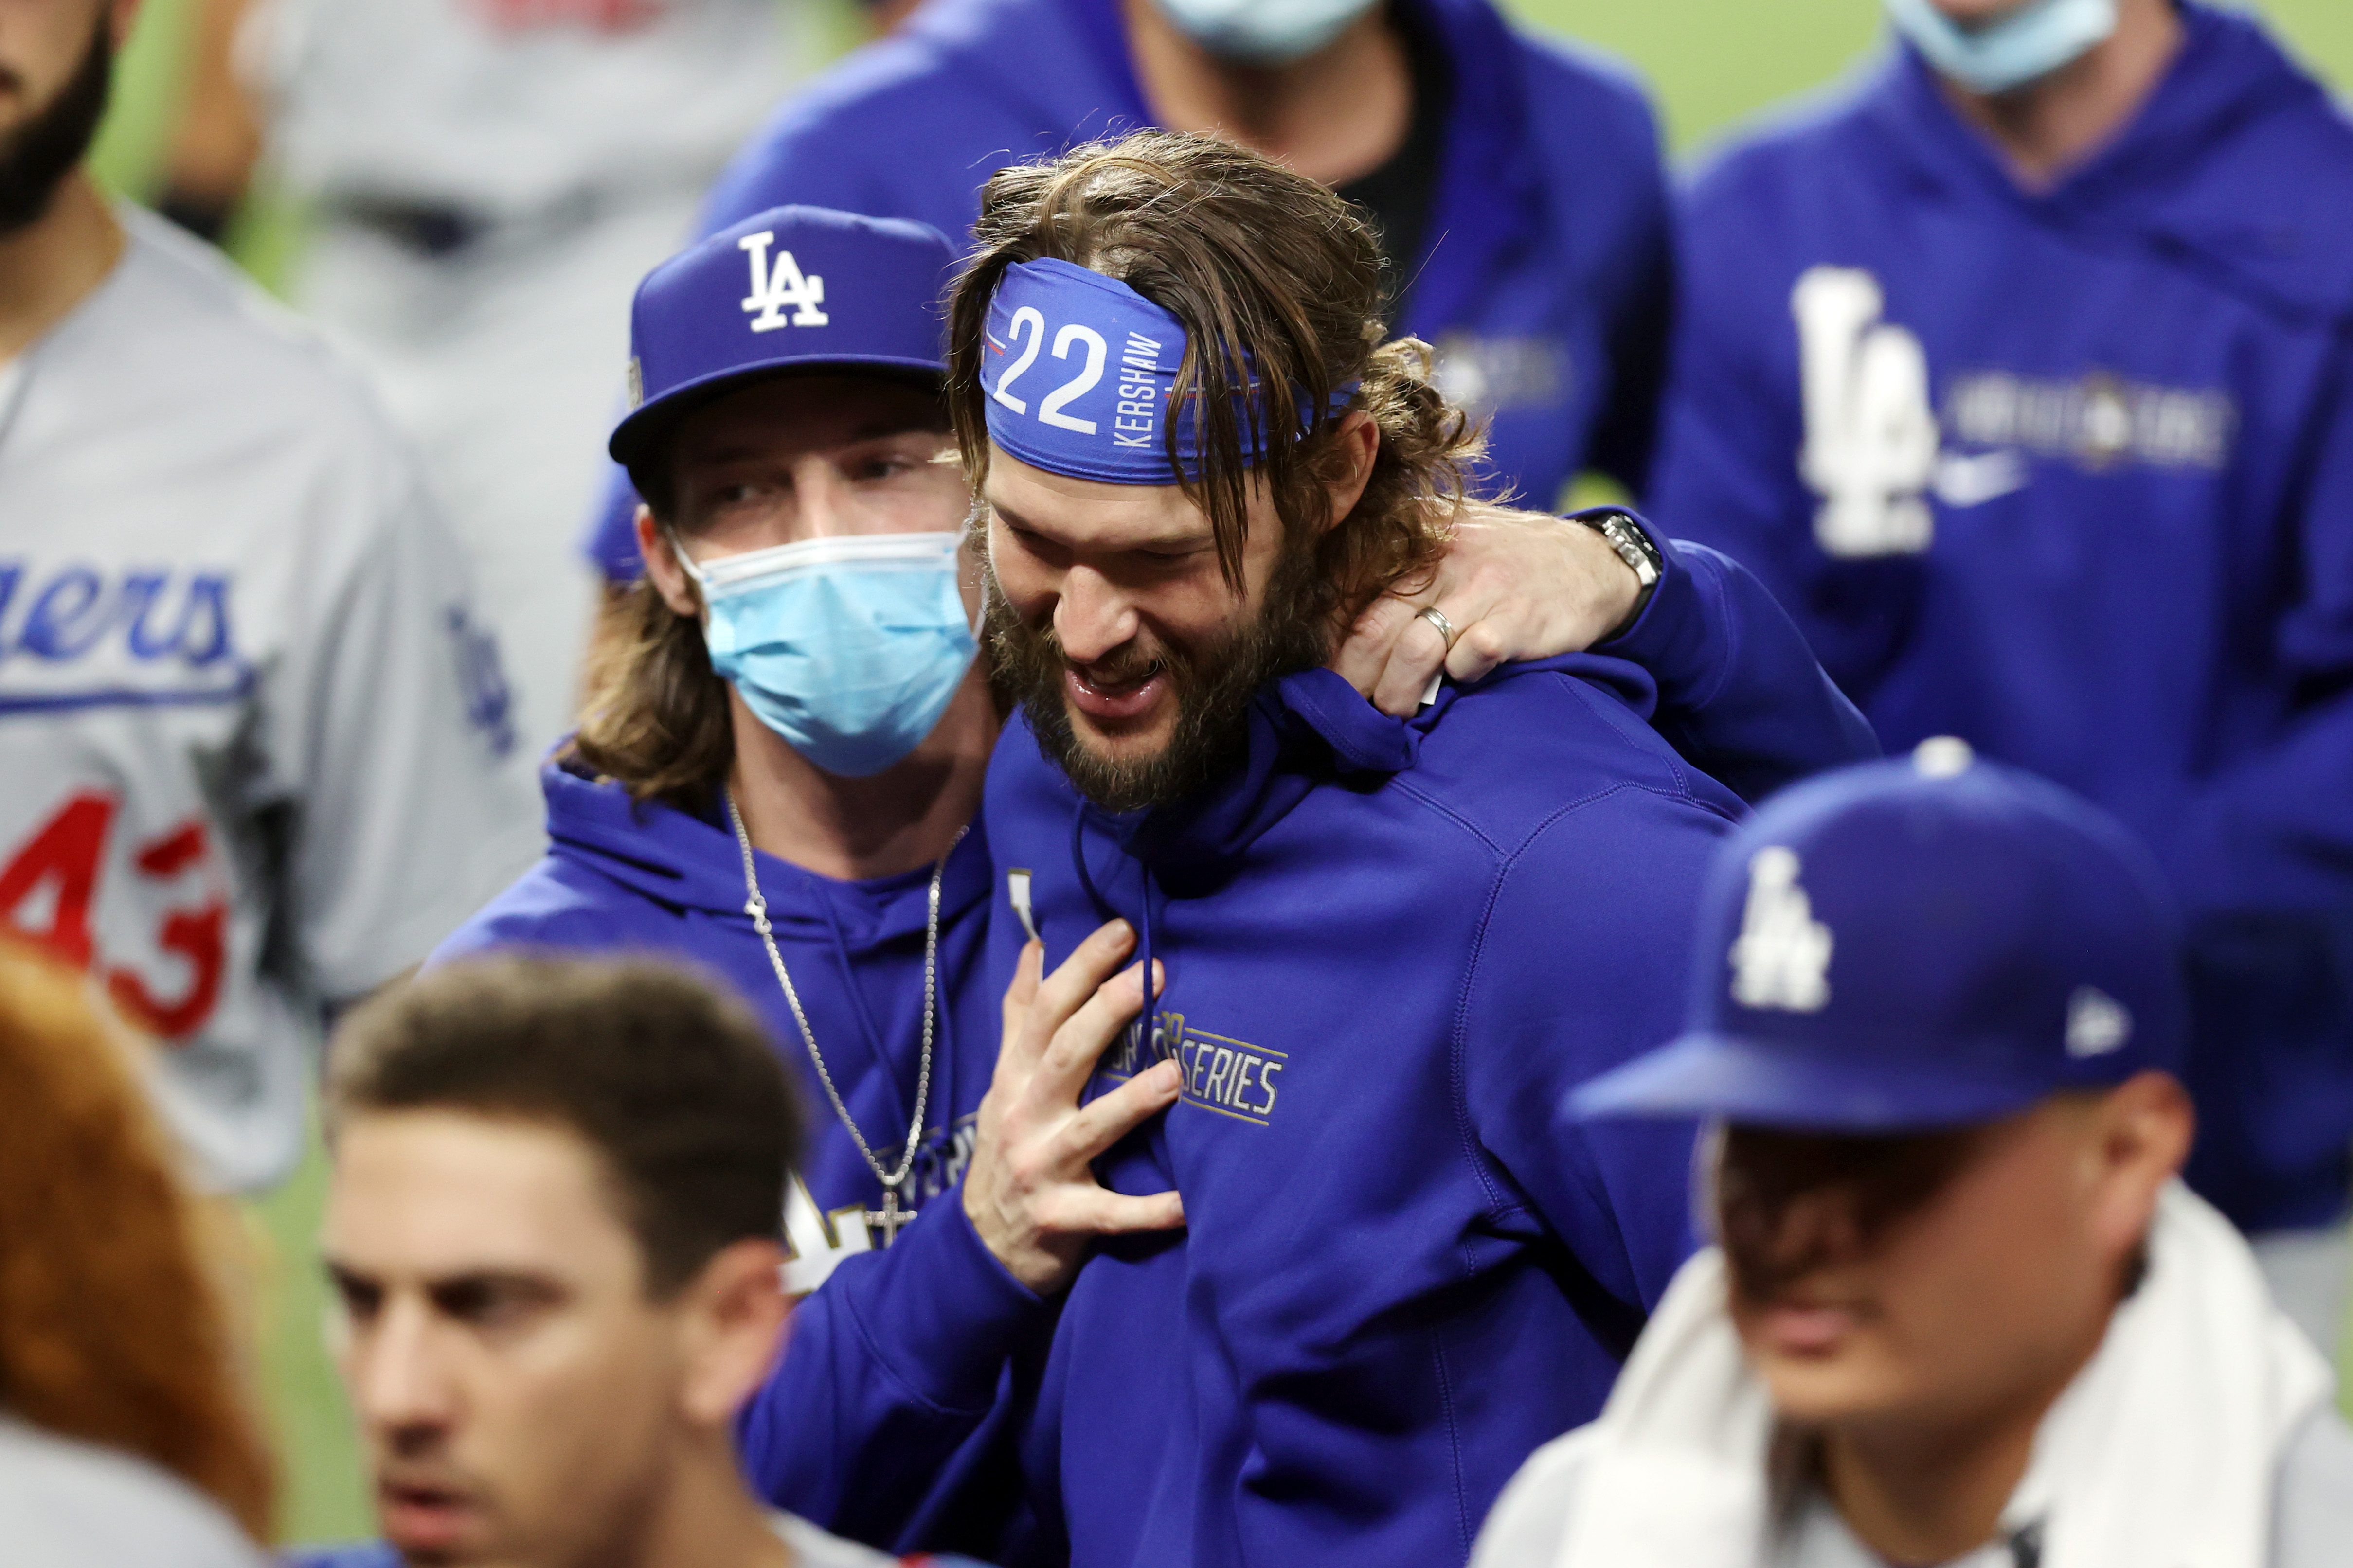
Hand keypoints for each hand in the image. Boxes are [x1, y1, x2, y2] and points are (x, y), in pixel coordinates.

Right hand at [964, 921, 1184, 1294]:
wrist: (983, 1245)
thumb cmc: (1009, 1145)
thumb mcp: (1005, 1079)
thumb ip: (1021, 1016)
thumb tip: (1035, 946)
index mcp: (1015, 1076)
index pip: (1044, 1010)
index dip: (1080, 967)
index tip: (1123, 931)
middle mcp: (1025, 1116)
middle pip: (1065, 1055)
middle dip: (1106, 1013)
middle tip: (1150, 976)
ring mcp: (1042, 1169)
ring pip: (1090, 1130)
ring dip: (1131, 1102)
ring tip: (1174, 1074)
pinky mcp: (1062, 1219)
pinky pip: (1111, 1214)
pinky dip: (1148, 1211)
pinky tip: (1188, 1204)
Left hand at [1329, 503, 1644, 716]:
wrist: (1592, 564)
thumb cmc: (1503, 565)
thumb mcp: (1447, 547)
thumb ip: (1396, 576)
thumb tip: (1332, 631)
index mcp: (1416, 534)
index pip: (1349, 587)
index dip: (1326, 639)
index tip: (1316, 675)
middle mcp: (1443, 553)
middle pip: (1373, 627)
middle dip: (1352, 679)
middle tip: (1344, 712)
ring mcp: (1483, 583)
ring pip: (1415, 650)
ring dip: (1396, 695)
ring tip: (1392, 715)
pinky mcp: (1518, 617)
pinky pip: (1470, 659)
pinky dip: (1457, 679)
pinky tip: (1458, 686)